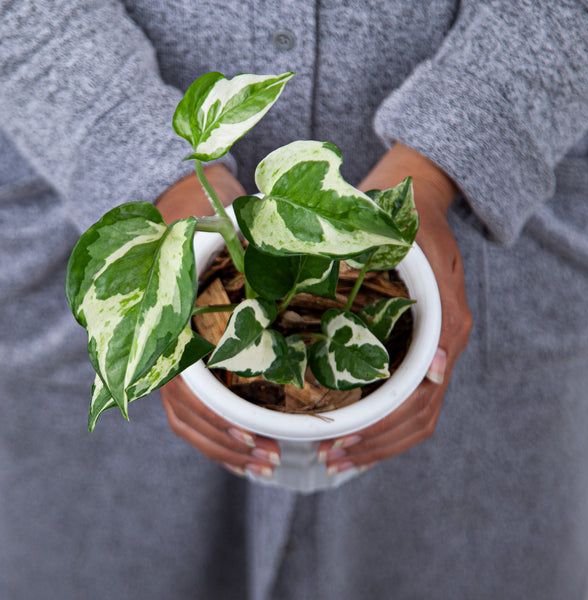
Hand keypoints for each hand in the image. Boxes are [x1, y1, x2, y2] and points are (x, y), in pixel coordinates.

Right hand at [156, 164, 280, 476]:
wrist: (179, 228)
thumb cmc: (208, 238)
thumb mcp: (231, 245)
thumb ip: (257, 258)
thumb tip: (311, 260)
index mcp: (175, 330)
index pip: (192, 394)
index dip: (222, 422)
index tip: (257, 437)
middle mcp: (167, 352)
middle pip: (190, 417)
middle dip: (230, 444)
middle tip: (272, 459)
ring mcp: (171, 363)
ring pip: (191, 422)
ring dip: (227, 449)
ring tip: (267, 462)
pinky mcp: (184, 370)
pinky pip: (193, 415)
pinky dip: (220, 438)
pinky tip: (248, 448)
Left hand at [319, 143, 472, 474]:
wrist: (413, 193)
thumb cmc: (416, 223)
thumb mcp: (430, 257)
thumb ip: (442, 314)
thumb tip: (440, 374)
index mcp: (444, 332)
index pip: (420, 405)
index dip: (383, 431)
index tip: (343, 442)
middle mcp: (436, 348)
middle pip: (414, 420)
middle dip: (373, 445)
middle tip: (330, 459)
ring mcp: (422, 347)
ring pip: (408, 416)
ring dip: (373, 441)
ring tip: (334, 455)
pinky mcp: (405, 342)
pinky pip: (398, 395)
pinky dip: (375, 420)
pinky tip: (346, 429)